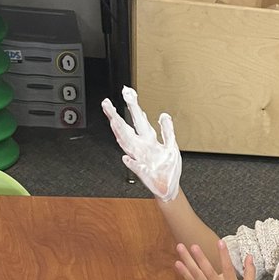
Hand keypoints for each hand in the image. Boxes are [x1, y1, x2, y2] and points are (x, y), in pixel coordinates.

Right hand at [101, 86, 181, 201]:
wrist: (169, 187)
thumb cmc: (168, 168)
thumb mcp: (171, 146)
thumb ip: (167, 131)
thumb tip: (164, 115)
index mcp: (148, 140)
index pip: (138, 119)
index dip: (133, 106)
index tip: (127, 92)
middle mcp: (141, 148)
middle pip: (126, 129)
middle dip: (116, 116)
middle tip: (107, 104)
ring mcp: (140, 159)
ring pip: (127, 145)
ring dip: (120, 134)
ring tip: (113, 122)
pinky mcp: (144, 173)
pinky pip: (136, 167)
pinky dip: (132, 163)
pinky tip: (126, 158)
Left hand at [175, 241, 255, 279]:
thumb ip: (250, 271)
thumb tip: (249, 255)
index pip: (228, 268)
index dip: (224, 255)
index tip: (220, 242)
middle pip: (208, 271)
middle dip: (200, 258)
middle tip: (194, 245)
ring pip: (196, 275)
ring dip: (187, 261)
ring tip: (180, 247)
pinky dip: (185, 273)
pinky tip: (178, 263)